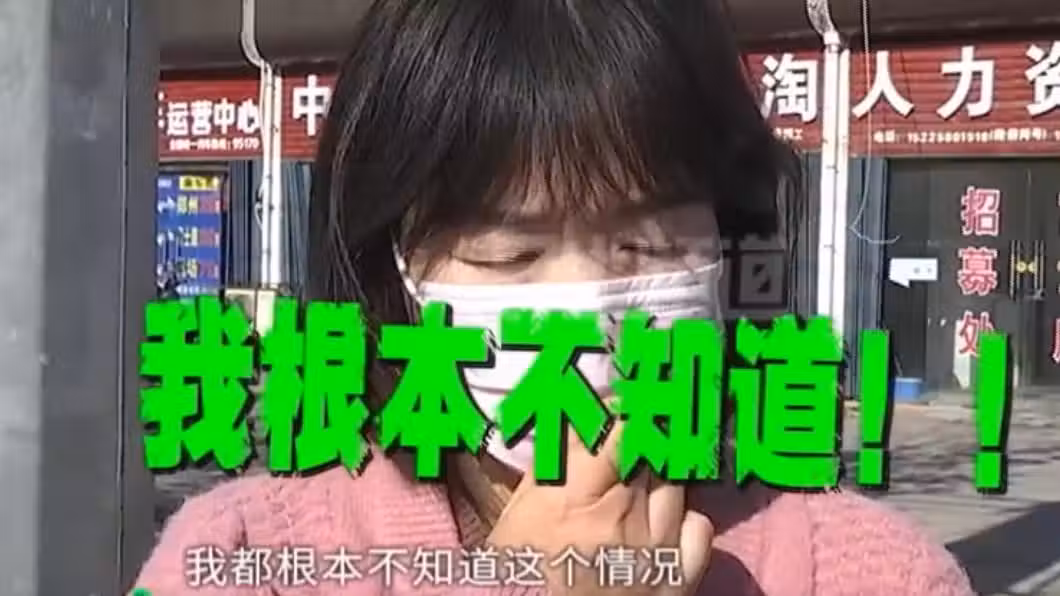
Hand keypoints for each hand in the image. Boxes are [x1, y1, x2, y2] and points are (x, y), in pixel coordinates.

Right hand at [486, 423, 713, 594]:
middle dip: (644, 435)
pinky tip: (663, 522)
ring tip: (638, 485)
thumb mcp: (518, 515)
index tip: (622, 405)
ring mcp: (655, 547)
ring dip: (659, 475)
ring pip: (675, 481)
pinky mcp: (679, 577)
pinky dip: (684, 518)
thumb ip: (550, 466)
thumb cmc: (523, 578)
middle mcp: (622, 517)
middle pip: (653, 449)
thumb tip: (577, 421)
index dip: (627, 409)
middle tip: (634, 433)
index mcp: (575, 499)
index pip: (622, 429)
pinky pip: (699, 524)